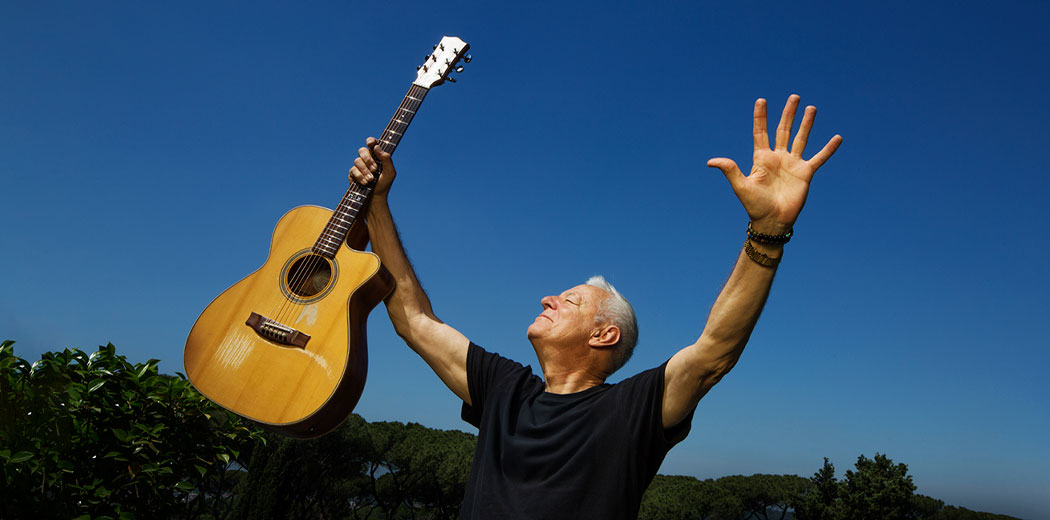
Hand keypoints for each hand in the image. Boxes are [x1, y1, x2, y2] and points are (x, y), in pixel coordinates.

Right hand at [348, 137, 396, 196]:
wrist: (376, 198)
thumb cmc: (384, 184)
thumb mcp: (390, 172)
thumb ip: (386, 159)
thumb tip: (377, 147)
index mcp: (376, 156)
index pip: (372, 143)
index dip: (370, 141)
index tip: (371, 144)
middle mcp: (367, 159)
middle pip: (362, 150)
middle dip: (368, 160)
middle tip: (375, 169)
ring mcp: (359, 166)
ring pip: (357, 161)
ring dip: (365, 170)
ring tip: (371, 180)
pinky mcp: (353, 174)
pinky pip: (353, 171)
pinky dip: (360, 177)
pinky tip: (365, 183)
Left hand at [707, 95, 841, 233]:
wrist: (772, 221)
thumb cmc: (754, 205)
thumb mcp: (741, 186)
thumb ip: (730, 170)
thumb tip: (711, 161)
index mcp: (761, 158)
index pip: (761, 132)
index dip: (761, 117)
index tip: (761, 101)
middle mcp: (778, 158)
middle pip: (783, 130)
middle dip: (788, 113)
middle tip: (794, 97)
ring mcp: (792, 164)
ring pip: (800, 138)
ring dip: (806, 123)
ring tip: (811, 108)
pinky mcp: (805, 173)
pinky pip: (819, 158)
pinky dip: (828, 149)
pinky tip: (837, 138)